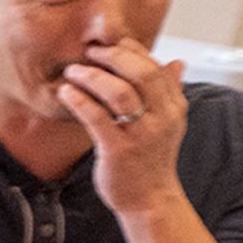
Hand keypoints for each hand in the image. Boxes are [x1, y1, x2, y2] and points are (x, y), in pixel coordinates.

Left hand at [57, 22, 193, 216]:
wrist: (148, 199)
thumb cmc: (151, 159)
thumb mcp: (168, 123)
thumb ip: (169, 93)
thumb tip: (176, 62)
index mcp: (174, 108)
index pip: (156, 68)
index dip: (132, 50)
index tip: (110, 43)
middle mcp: (162, 119)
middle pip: (141, 74)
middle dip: (113, 57)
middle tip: (89, 51)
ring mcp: (141, 135)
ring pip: (119, 93)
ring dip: (92, 76)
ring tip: (72, 71)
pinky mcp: (118, 150)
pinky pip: (97, 118)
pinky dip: (79, 100)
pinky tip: (65, 93)